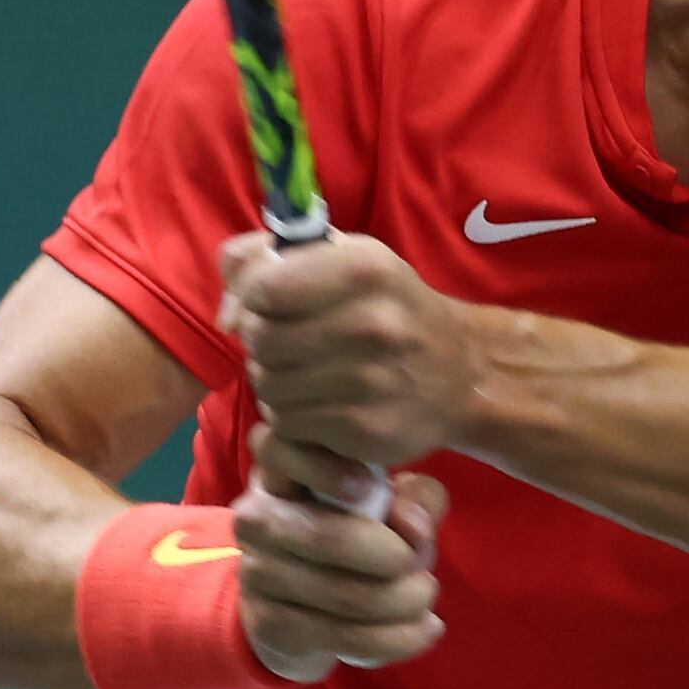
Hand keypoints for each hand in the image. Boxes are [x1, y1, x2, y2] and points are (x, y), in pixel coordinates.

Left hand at [221, 227, 474, 471]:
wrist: (460, 373)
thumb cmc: (388, 307)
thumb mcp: (342, 258)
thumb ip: (264, 259)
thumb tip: (227, 315)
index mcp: (365, 268)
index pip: (264, 288)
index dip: (253, 298)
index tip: (269, 305)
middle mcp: (371, 323)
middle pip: (260, 340)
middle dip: (263, 343)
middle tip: (292, 345)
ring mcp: (370, 381)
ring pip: (268, 385)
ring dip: (274, 381)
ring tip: (306, 374)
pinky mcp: (365, 430)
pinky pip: (288, 423)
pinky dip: (292, 416)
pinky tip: (320, 403)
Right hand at [233, 439, 446, 682]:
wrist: (299, 615)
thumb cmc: (355, 541)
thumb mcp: (391, 509)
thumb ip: (413, 500)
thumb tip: (411, 523)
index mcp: (281, 472)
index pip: (280, 448)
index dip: (326, 468)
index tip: (371, 489)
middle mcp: (256, 517)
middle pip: (328, 538)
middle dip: (398, 559)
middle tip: (426, 571)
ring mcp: (256, 572)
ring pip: (346, 594)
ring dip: (406, 602)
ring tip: (427, 597)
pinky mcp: (268, 622)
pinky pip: (345, 634)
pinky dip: (399, 637)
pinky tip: (426, 630)